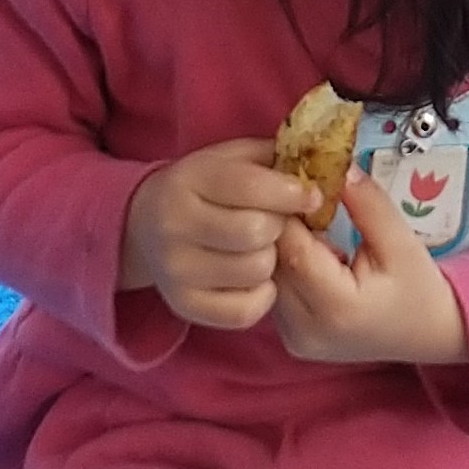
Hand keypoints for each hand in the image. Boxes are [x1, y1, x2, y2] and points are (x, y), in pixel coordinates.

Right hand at [120, 137, 311, 329]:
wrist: (145, 225)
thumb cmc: (204, 187)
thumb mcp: (229, 158)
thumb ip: (272, 157)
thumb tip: (322, 167)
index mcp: (187, 180)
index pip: (250, 186)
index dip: (291, 192)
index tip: (312, 197)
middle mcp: (173, 225)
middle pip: (256, 231)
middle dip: (280, 226)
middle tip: (276, 223)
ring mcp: (175, 271)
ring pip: (256, 270)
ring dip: (272, 260)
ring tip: (261, 248)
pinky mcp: (184, 306)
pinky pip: (246, 311)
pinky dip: (261, 295)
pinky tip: (253, 277)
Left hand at [271, 172, 468, 364]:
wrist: (426, 336)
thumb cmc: (419, 289)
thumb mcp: (401, 240)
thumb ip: (367, 202)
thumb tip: (333, 165)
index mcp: (337, 308)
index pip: (292, 248)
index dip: (288, 210)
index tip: (297, 180)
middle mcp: (306, 330)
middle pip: (271, 263)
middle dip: (280, 224)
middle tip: (297, 194)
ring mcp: (294, 339)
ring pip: (265, 277)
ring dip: (279, 244)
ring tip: (304, 221)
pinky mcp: (290, 339)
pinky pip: (274, 290)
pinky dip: (284, 264)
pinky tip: (306, 248)